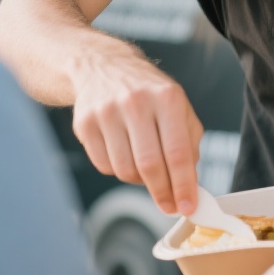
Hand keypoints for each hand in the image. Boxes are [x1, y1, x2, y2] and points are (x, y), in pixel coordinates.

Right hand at [71, 52, 202, 215]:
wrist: (103, 67)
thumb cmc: (148, 92)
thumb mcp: (178, 106)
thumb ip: (190, 143)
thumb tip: (190, 185)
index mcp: (166, 97)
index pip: (178, 152)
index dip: (184, 186)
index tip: (188, 207)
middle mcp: (135, 102)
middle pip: (150, 166)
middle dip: (163, 193)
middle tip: (170, 206)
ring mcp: (106, 112)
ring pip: (125, 170)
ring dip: (139, 181)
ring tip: (146, 168)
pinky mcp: (84, 124)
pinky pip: (105, 166)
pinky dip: (118, 170)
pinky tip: (125, 153)